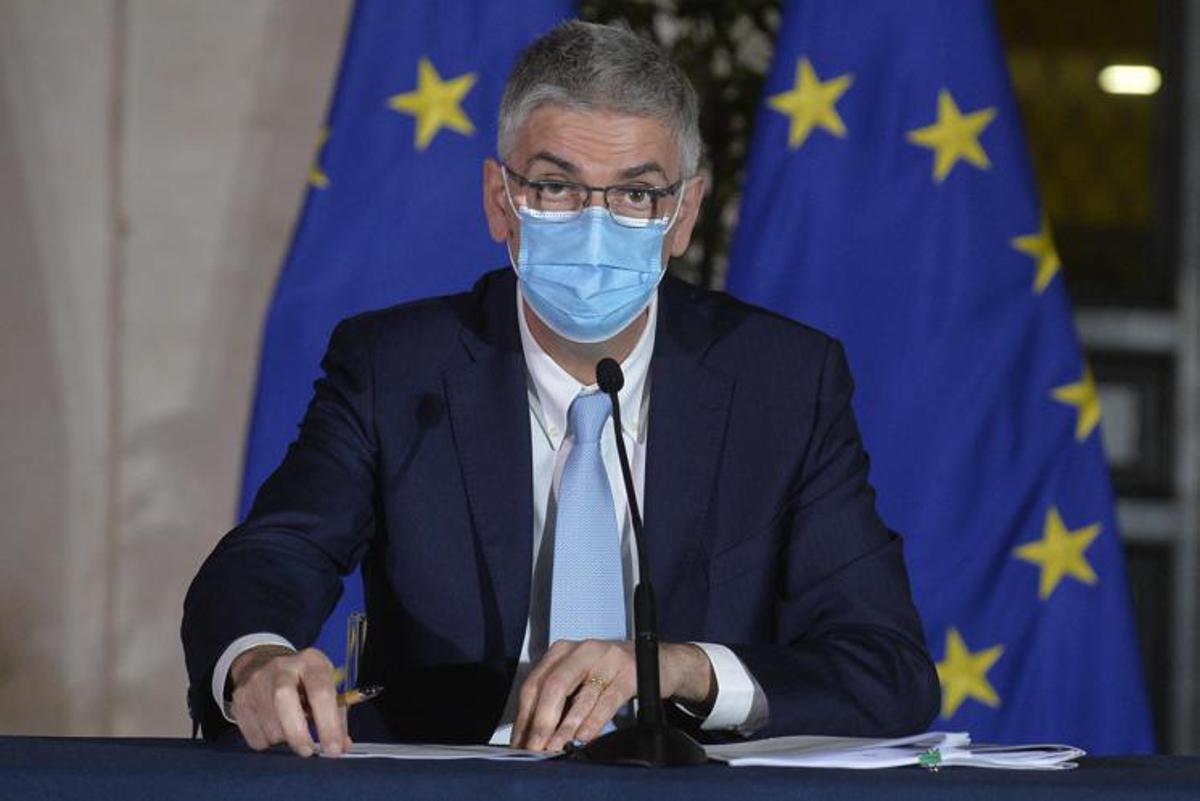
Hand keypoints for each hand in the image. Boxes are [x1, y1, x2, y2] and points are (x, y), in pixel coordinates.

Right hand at [228, 645, 350, 757]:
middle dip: (298, 734)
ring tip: (290, 727)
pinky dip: (268, 741)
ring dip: (284, 739)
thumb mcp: (324, 685)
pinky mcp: (239, 700)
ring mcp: (256, 682)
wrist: (263, 663)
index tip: (334, 749)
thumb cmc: (302, 680)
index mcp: (310, 662)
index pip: (320, 692)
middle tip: (308, 751)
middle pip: (284, 702)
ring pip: (270, 726)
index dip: (329, 724)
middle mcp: (281, 668)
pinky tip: (273, 727)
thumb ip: (336, 715)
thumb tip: (342, 745)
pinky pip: (255, 737)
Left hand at [511, 639, 713, 751]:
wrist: (655, 660)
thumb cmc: (609, 674)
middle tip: (535, 748)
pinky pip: (607, 700)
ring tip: (556, 747)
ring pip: (580, 696)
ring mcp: (607, 659)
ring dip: (566, 727)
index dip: (525, 716)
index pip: (535, 684)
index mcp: (562, 651)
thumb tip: (530, 736)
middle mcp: (582, 650)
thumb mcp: (578, 679)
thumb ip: (556, 702)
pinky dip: (593, 721)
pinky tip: (584, 737)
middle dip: (541, 721)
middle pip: (553, 686)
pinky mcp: (628, 673)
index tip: (520, 742)